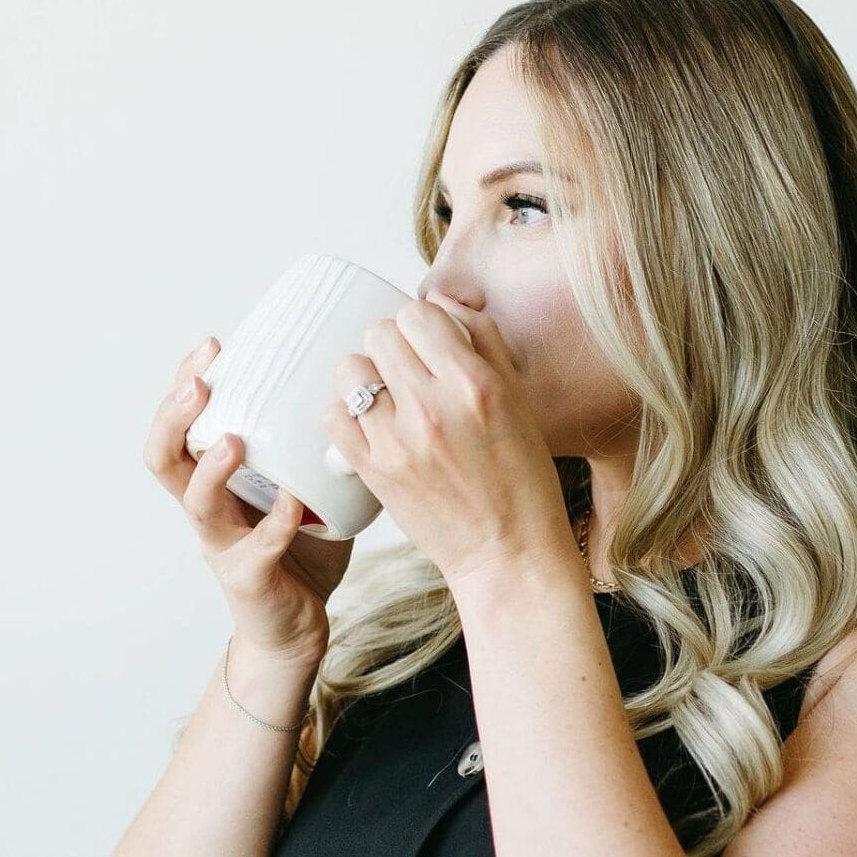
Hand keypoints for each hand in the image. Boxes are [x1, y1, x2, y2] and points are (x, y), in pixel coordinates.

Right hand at [143, 334, 353, 664]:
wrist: (295, 627)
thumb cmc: (301, 550)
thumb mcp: (302, 485)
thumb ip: (314, 447)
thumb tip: (358, 386)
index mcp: (214, 481)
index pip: (179, 424)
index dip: (183, 384)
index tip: (212, 348)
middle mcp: (208, 510)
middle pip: (163, 457)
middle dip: (175, 415)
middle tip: (200, 383)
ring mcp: (222, 546)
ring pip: (197, 503)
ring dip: (211, 468)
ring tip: (234, 440)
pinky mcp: (248, 579)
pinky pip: (255, 550)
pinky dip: (275, 524)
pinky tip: (295, 504)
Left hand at [320, 297, 572, 596]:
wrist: (509, 553)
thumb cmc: (522, 477)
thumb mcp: (519, 400)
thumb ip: (483, 341)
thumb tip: (439, 303)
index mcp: (475, 384)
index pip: (419, 313)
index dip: (422, 324)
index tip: (430, 345)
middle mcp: (433, 407)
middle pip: (379, 334)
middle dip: (393, 346)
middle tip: (409, 372)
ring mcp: (398, 441)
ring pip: (350, 369)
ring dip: (366, 377)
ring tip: (387, 398)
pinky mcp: (374, 472)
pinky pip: (333, 416)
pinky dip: (346, 415)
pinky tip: (370, 425)